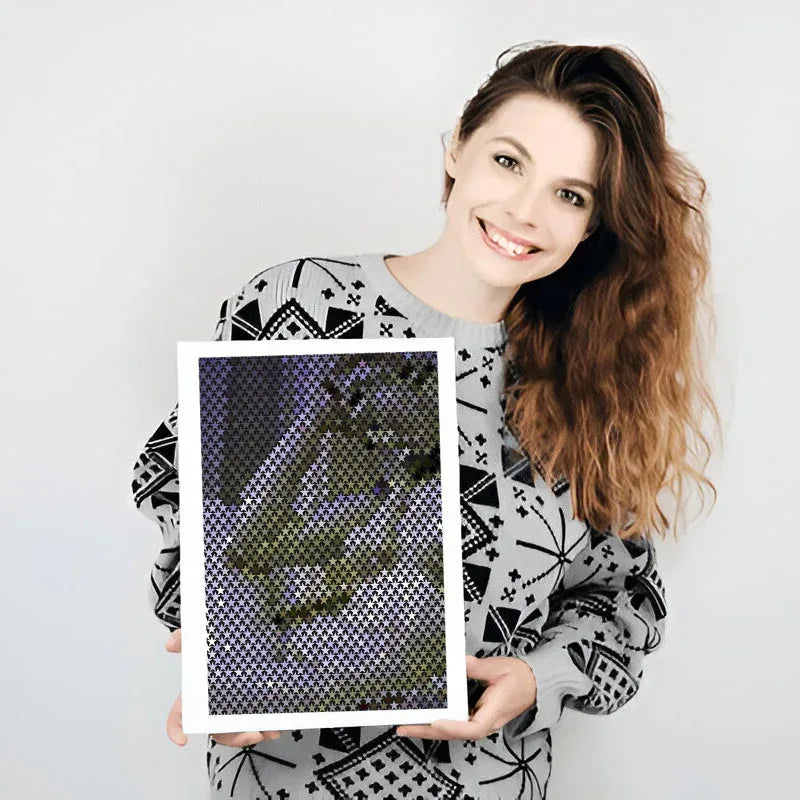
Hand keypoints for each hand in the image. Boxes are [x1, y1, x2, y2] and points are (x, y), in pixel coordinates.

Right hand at [164, 628, 281, 746]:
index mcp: (199, 692)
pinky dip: (266, 728)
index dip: (176, 728)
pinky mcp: (253, 704)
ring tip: (270, 731)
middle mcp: (216, 703)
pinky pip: (256, 722)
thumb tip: (170, 643)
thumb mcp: (203, 638)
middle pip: (217, 729)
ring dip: (253, 734)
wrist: (250, 634)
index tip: (182, 739)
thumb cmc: (221, 645)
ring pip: (238, 730)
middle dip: (233, 737)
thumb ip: (187, 638)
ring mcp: (234, 705)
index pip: (181, 712)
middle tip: (251, 734)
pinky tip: (276, 727)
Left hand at [395, 653, 536, 740]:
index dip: (453, 727)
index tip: (435, 722)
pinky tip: (426, 718)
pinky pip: (456, 723)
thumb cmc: (520, 678)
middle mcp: (486, 722)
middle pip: (455, 733)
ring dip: (430, 729)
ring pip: (453, 731)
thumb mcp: (498, 668)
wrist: (534, 683)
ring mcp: (481, 721)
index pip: (472, 728)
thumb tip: (459, 661)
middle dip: (428, 731)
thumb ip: (477, 667)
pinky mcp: (477, 717)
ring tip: (408, 724)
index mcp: (494, 712)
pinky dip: (439, 722)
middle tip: (404, 727)